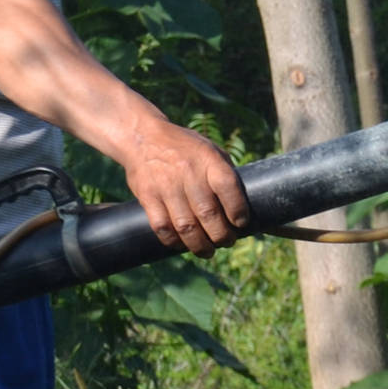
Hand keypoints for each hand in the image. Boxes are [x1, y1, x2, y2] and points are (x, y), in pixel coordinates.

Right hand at [123, 120, 249, 255]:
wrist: (143, 137)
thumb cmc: (185, 148)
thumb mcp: (210, 150)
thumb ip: (225, 174)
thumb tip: (245, 206)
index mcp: (209, 159)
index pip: (228, 188)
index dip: (238, 211)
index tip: (242, 224)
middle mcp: (189, 173)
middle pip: (208, 213)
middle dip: (221, 235)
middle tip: (226, 242)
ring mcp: (167, 186)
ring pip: (186, 226)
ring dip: (199, 245)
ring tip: (208, 251)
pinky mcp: (148, 196)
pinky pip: (162, 227)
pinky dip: (174, 241)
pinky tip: (182, 245)